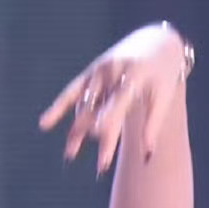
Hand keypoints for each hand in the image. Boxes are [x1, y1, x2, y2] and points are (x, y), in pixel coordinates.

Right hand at [38, 23, 192, 174]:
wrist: (156, 41)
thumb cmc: (164, 73)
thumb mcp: (164, 96)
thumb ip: (153, 124)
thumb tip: (148, 157)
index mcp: (133, 75)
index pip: (118, 102)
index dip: (109, 122)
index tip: (102, 140)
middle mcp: (112, 71)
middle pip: (99, 108)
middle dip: (98, 136)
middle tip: (102, 167)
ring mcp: (98, 70)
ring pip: (84, 105)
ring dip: (78, 130)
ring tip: (70, 155)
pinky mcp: (91, 72)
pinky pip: (72, 91)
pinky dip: (59, 107)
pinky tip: (44, 124)